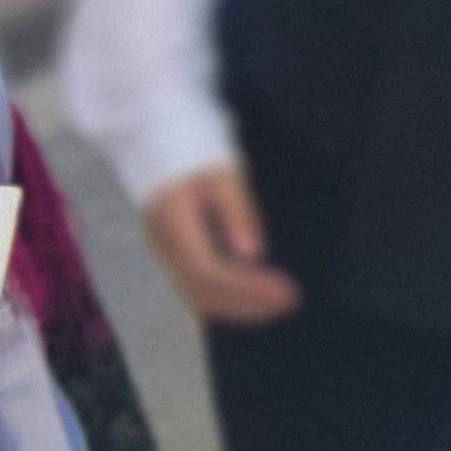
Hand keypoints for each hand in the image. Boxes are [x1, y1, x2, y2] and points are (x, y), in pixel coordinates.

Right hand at [142, 166, 300, 326]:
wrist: (158, 143)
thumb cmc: (197, 154)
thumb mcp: (225, 175)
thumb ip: (238, 213)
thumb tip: (253, 254)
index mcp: (173, 224)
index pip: (208, 272)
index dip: (247, 288)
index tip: (286, 289)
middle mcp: (164, 246)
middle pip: (202, 293)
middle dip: (248, 304)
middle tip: (292, 301)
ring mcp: (166, 254)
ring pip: (198, 297)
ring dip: (240, 307)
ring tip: (280, 304)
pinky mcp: (174, 256)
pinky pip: (198, 290)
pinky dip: (229, 300)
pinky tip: (256, 299)